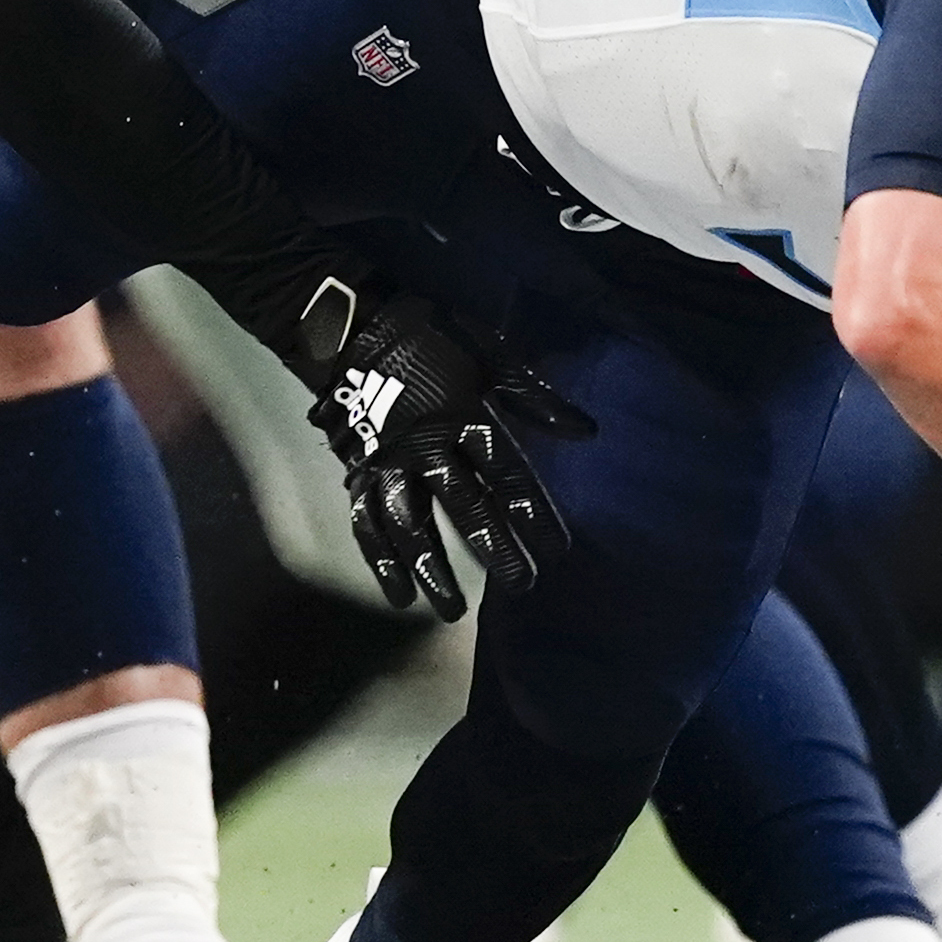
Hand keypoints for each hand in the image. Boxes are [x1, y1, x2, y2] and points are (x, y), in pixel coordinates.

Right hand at [274, 277, 594, 619]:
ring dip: (431, 569)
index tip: (557, 550)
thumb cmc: (432, 340)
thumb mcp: (489, 354)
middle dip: (494, 549)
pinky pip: (367, 524)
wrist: (355, 331)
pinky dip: (380, 562)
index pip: (506, 474)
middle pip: (464, 507)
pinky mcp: (358, 476)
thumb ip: (534, 396)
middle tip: (521, 586)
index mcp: (463, 416)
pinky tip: (399, 596)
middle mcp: (426, 448)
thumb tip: (586, 431)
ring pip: (411, 526)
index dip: (532, 512)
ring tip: (454, 610)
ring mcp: (388, 465)